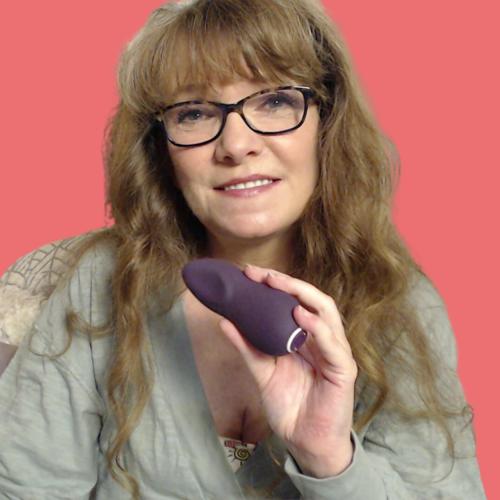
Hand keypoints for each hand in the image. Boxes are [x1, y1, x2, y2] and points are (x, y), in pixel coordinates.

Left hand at [218, 264, 357, 477]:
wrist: (305, 441)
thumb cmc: (289, 405)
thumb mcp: (262, 371)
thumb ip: (247, 347)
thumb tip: (224, 321)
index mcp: (305, 336)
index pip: (295, 300)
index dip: (275, 284)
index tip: (249, 274)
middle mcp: (322, 338)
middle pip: (311, 299)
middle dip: (286, 283)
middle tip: (261, 274)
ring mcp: (334, 351)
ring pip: (326, 312)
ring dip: (302, 295)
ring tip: (277, 284)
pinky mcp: (343, 370)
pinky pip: (332, 344)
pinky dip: (317, 327)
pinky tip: (300, 316)